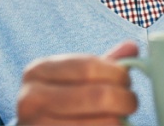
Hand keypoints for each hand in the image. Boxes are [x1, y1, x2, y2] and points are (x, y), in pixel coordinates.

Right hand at [17, 41, 138, 124]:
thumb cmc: (60, 102)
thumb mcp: (74, 78)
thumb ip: (102, 64)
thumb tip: (132, 46)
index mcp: (38, 71)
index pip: (88, 67)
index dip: (116, 73)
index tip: (127, 80)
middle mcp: (31, 99)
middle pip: (98, 96)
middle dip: (124, 98)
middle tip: (131, 102)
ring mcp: (38, 125)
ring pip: (101, 123)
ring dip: (120, 120)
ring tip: (122, 118)